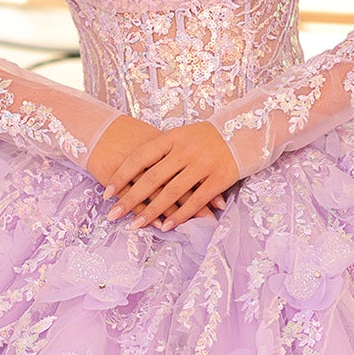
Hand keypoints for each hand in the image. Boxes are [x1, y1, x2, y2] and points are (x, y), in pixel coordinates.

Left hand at [102, 120, 238, 230]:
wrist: (246, 129)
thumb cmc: (209, 136)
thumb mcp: (183, 135)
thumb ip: (163, 150)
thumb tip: (135, 169)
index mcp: (173, 137)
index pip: (140, 157)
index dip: (122, 175)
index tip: (107, 192)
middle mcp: (185, 150)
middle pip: (152, 178)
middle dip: (130, 198)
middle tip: (112, 214)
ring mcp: (203, 164)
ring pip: (171, 192)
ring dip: (151, 211)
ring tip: (135, 225)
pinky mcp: (219, 178)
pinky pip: (195, 199)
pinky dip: (180, 215)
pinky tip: (166, 226)